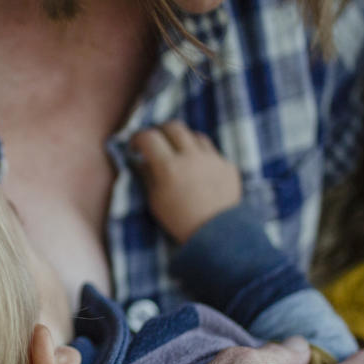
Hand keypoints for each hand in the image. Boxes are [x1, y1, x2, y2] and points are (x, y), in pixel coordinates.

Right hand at [130, 121, 241, 241]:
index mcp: (169, 167)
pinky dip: (201, 155)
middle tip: (156, 143)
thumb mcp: (155, 201)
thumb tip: (140, 160)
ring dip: (183, 141)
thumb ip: (146, 176)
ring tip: (179, 154)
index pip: (149, 137)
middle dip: (160, 131)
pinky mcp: (228, 166)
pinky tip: (199, 169)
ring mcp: (212, 160)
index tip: (135, 147)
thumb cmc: (180, 221)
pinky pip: (212, 152)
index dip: (138, 138)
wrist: (218, 236)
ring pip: (195, 135)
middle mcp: (191, 157)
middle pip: (174, 127)